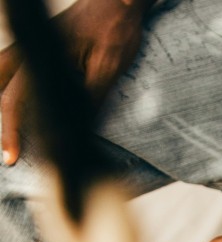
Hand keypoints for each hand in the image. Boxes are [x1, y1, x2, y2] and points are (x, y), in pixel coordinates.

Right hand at [0, 0, 151, 164]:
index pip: (19, 100)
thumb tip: (77, 129)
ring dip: (1, 99)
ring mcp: (35, 44)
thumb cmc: (115, 29)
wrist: (119, 1)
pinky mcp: (42, 42)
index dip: (14, 130)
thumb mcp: (108, 66)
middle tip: (8, 153)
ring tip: (5, 127)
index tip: (12, 155)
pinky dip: (7, 82)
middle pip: (5, 90)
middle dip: (6, 125)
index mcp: (46, 56)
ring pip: (2, 72)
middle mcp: (34, 49)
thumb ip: (90, 96)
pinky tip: (9, 94)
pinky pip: (14, 63)